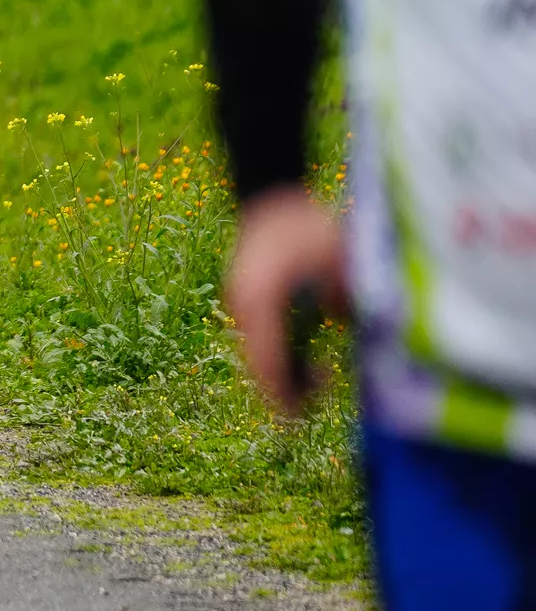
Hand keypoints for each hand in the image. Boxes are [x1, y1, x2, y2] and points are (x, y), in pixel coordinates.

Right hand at [224, 187, 347, 416]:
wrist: (272, 194)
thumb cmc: (309, 223)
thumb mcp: (342, 257)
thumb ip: (354, 300)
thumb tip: (371, 346)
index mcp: (259, 294)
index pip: (267, 355)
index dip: (284, 389)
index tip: (298, 416)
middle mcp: (242, 301)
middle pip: (257, 359)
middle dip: (284, 387)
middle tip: (318, 398)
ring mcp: (239, 302)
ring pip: (256, 353)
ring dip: (282, 374)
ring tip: (319, 382)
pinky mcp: (246, 303)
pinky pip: (261, 340)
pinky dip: (279, 358)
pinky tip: (306, 364)